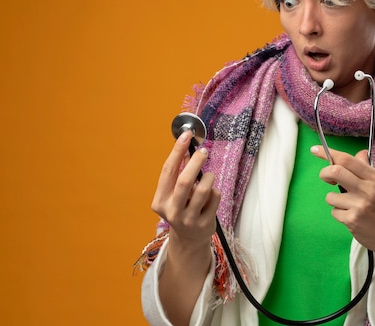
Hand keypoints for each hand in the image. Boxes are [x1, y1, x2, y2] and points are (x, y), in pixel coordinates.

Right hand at [151, 131, 220, 248]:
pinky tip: (211, 195)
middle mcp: (171, 211)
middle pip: (184, 180)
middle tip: (203, 151)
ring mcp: (188, 219)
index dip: (177, 151)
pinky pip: (215, 198)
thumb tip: (186, 146)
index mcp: (160, 201)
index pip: (167, 171)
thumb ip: (179, 172)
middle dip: (195, 162)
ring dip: (209, 177)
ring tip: (209, 176)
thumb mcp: (175, 193)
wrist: (189, 239)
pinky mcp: (204, 224)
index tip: (186, 135)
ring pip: (203, 189)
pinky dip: (215, 191)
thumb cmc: (182, 209)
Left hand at [310, 145, 374, 259]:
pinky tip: (350, 217)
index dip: (328, 153)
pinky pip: (334, 211)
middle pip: (336, 171)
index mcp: (374, 177)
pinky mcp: (352, 219)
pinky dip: (338, 214)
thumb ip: (366, 168)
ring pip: (330, 196)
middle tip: (326, 179)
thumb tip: (359, 153)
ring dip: (334, 201)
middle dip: (324, 174)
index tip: (315, 150)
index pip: (347, 159)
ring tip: (347, 206)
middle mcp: (368, 189)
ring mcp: (360, 204)